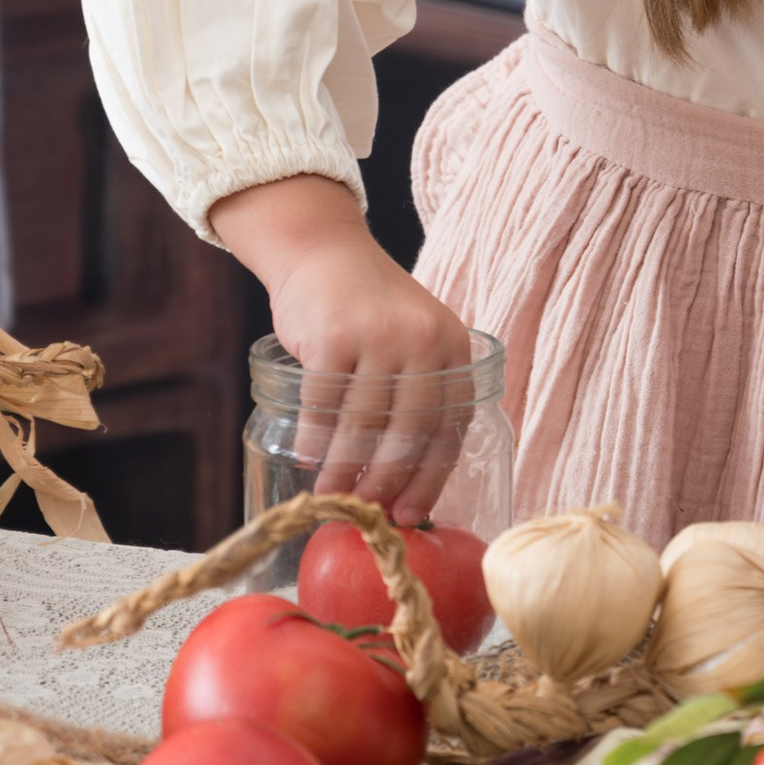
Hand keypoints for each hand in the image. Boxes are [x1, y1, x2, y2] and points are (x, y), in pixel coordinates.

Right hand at [211, 177, 475, 522]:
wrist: (323, 251)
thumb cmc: (367, 309)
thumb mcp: (413, 339)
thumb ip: (419, 393)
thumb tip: (408, 480)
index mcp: (453, 347)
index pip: (449, 427)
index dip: (430, 477)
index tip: (410, 513)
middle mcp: (424, 341)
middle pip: (409, 432)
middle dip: (386, 481)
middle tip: (368, 512)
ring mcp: (379, 337)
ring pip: (363, 424)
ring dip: (346, 469)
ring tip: (333, 497)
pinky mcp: (335, 336)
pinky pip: (325, 404)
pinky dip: (316, 438)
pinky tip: (310, 458)